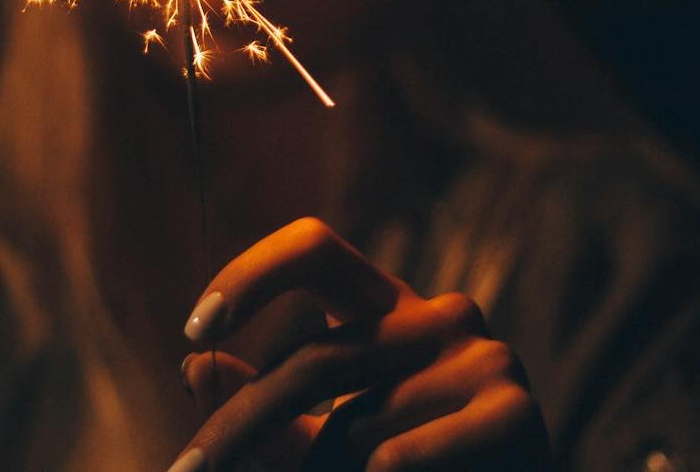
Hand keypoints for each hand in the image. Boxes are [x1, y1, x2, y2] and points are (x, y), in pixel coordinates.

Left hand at [169, 217, 548, 470]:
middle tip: (186, 471)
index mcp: (389, 307)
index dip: (252, 273)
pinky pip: (397, 457)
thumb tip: (196, 367)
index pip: (315, 249)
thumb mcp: (324, 444)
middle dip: (241, 425)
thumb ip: (263, 409)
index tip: (195, 331)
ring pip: (356, 428)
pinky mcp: (513, 412)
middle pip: (316, 359)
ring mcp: (484, 359)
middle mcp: (439, 316)